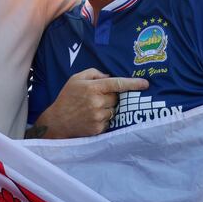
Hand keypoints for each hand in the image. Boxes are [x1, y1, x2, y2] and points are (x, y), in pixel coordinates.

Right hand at [30, 68, 147, 138]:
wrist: (57, 121)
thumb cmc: (67, 97)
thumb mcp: (76, 79)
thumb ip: (94, 73)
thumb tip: (110, 76)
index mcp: (93, 88)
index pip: (118, 84)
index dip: (133, 83)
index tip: (146, 84)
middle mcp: (97, 102)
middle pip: (117, 97)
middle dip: (111, 96)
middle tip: (98, 98)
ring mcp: (99, 116)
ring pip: (114, 110)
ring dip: (108, 108)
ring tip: (92, 108)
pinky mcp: (99, 128)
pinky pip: (109, 120)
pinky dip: (104, 118)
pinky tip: (91, 117)